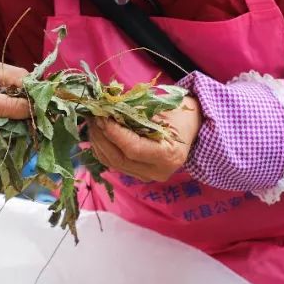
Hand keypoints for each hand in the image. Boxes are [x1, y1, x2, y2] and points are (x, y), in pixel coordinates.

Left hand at [88, 96, 202, 181]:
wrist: (190, 126)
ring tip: (93, 123)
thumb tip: (105, 108)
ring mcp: (147, 176)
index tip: (101, 116)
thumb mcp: (159, 108)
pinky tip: (98, 134)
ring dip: (98, 143)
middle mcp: (158, 171)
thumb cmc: (178, 113)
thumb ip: (132, 111)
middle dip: (101, 137)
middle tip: (92, 118)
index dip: (113, 133)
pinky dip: (103, 149)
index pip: (133, 148)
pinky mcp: (138, 174)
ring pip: (113, 163)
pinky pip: (114, 164)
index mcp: (168, 155)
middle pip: (119, 159)